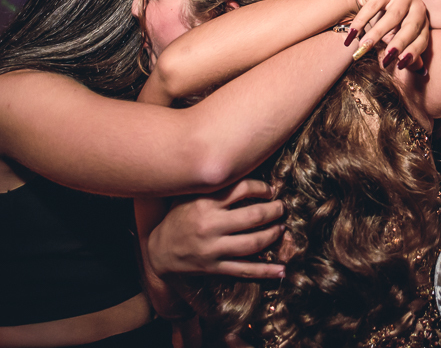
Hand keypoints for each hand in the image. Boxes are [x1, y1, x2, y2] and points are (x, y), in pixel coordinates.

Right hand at [148, 179, 285, 278]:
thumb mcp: (189, 196)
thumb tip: (244, 171)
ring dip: (273, 234)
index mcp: (204, 203)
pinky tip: (281, 269)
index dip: (261, 188)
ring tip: (281, 228)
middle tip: (282, 208)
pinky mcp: (215, 267)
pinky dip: (265, 271)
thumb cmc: (178, 217)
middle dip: (274, 211)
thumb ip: (214, 186)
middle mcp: (210, 225)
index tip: (270, 190)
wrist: (158, 251)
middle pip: (253, 217)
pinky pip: (245, 270)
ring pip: (253, 243)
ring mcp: (213, 249)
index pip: (242, 189)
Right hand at [348, 0, 429, 66]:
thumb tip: (421, 73)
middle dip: (399, 44)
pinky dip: (361, 22)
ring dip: (377, 34)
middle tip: (386, 59)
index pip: (421, 39)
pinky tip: (352, 35)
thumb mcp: (396, 37)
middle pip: (411, 27)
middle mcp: (418, 6)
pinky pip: (373, 6)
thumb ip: (407, 53)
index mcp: (423, 21)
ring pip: (392, 17)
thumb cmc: (387, 19)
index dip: (412, 53)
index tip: (399, 65)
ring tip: (363, 47)